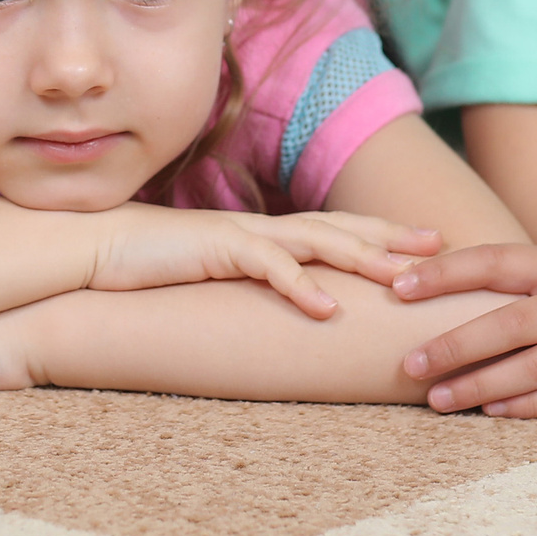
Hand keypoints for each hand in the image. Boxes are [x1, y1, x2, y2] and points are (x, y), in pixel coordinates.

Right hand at [89, 205, 440, 320]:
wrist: (94, 246)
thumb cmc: (147, 266)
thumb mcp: (208, 276)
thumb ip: (242, 284)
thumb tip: (275, 310)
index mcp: (260, 233)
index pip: (332, 229)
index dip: (379, 233)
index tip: (425, 243)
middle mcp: (259, 228)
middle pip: (339, 226)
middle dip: (391, 234)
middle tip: (442, 245)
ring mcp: (240, 234)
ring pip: (316, 241)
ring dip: (364, 258)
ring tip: (405, 278)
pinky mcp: (216, 249)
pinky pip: (267, 267)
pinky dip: (300, 286)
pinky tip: (327, 309)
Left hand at [393, 240, 536, 417]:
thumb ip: (523, 275)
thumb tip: (439, 277)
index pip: (495, 261)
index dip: (445, 273)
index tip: (398, 285)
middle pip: (510, 324)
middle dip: (454, 346)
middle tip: (408, 365)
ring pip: (535, 367)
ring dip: (481, 385)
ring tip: (438, 399)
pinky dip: (527, 406)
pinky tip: (491, 410)